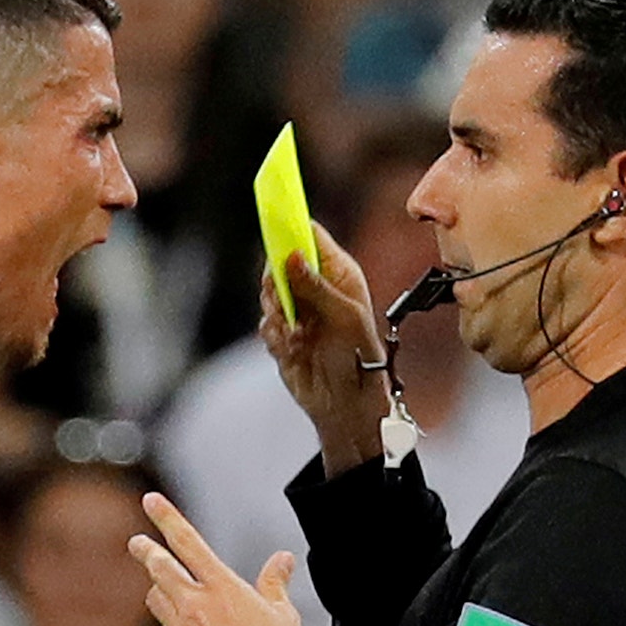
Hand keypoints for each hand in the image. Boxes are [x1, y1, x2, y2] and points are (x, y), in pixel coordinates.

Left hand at [128, 492, 300, 625]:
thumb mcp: (283, 615)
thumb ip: (276, 583)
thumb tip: (284, 559)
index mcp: (221, 586)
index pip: (188, 541)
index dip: (166, 517)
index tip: (150, 500)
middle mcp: (194, 603)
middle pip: (159, 567)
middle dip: (145, 550)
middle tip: (136, 542)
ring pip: (156, 599)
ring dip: (158, 590)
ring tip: (163, 588)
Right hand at [260, 223, 388, 474]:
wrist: (348, 402)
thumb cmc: (360, 357)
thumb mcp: (345, 316)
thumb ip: (316, 286)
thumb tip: (291, 256)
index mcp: (337, 272)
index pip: (310, 236)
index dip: (291, 226)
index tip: (274, 223)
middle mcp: (315, 286)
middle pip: (279, 261)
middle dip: (276, 281)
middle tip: (283, 298)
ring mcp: (297, 309)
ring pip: (267, 294)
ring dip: (277, 313)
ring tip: (297, 333)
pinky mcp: (281, 333)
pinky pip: (265, 324)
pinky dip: (275, 336)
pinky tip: (295, 348)